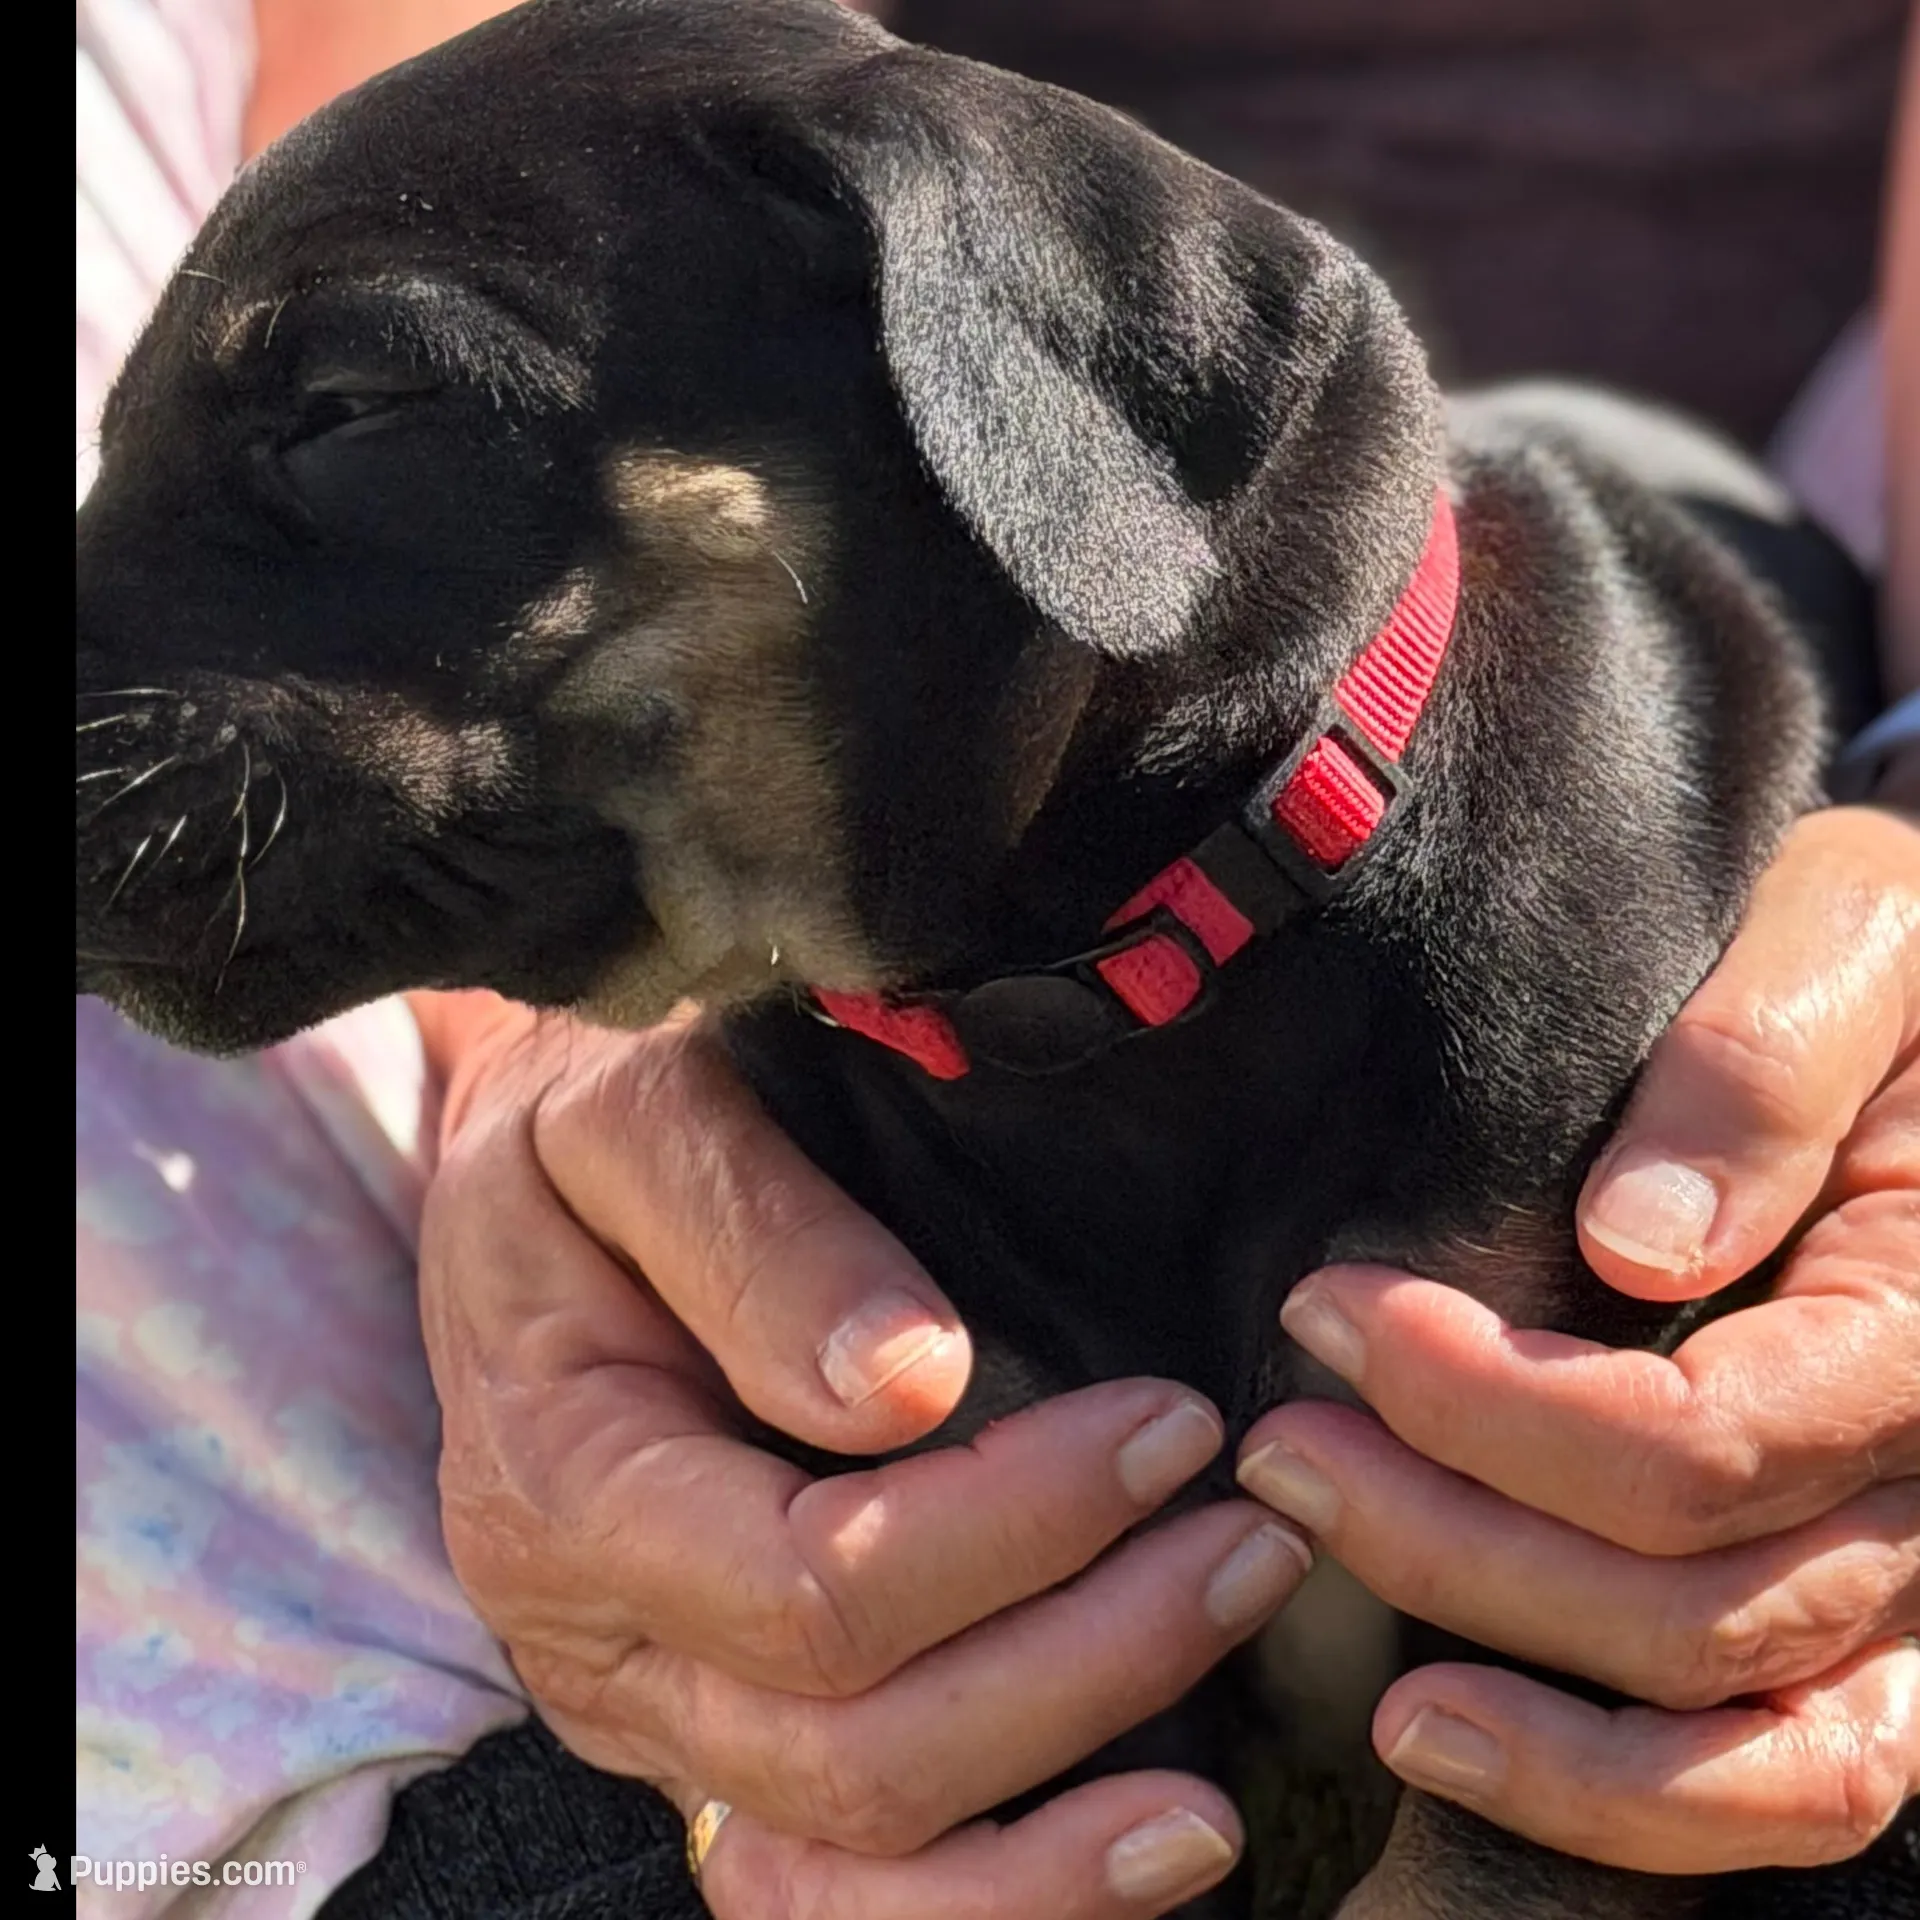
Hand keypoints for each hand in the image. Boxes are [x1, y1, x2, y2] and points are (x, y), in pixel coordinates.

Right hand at [415, 999, 1308, 1919]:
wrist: (531, 1195)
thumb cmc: (582, 1133)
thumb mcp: (629, 1115)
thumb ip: (752, 1233)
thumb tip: (911, 1382)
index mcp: (568, 1484)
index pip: (810, 1584)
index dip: (1015, 1530)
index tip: (1167, 1428)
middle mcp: (598, 1643)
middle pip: (855, 1752)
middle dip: (1084, 1665)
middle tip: (1250, 1545)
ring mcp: (655, 1715)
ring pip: (853, 1865)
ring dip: (1059, 1841)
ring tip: (1222, 1771)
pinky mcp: (715, 1740)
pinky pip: (837, 1891)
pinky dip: (994, 1897)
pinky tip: (1134, 1851)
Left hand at [1236, 803, 1919, 1871]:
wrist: (1916, 1020)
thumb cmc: (1877, 961)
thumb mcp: (1841, 936)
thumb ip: (1760, 1072)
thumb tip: (1639, 1243)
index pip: (1699, 1440)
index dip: (1488, 1404)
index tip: (1332, 1317)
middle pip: (1682, 1594)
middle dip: (1450, 1528)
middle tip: (1278, 1444)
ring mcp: (1901, 1567)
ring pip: (1729, 1721)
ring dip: (1513, 1686)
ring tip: (1320, 1589)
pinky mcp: (1855, 1610)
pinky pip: (1786, 1773)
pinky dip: (1621, 1796)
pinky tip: (1449, 1735)